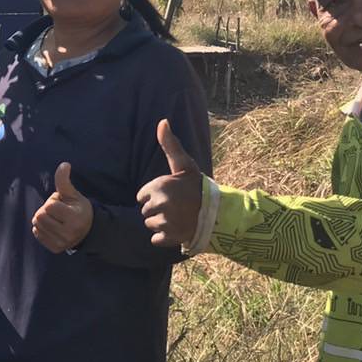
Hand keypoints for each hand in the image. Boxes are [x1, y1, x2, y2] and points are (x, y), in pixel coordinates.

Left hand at [31, 163, 92, 252]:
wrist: (87, 230)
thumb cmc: (78, 208)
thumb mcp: (73, 194)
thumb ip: (64, 181)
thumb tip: (64, 164)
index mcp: (74, 218)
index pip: (49, 206)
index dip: (53, 202)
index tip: (62, 204)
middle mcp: (69, 233)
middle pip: (40, 216)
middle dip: (46, 210)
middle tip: (58, 212)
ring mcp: (62, 243)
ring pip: (37, 225)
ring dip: (42, 219)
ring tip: (55, 218)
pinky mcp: (56, 248)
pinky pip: (37, 234)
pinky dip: (41, 228)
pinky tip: (51, 226)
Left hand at [137, 119, 204, 247]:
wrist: (220, 213)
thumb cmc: (198, 187)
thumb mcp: (184, 164)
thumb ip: (170, 145)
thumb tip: (162, 121)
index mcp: (159, 187)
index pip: (141, 196)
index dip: (154, 195)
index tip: (170, 194)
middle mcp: (160, 204)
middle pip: (145, 211)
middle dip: (158, 210)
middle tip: (176, 207)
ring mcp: (166, 223)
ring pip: (150, 225)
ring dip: (161, 224)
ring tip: (178, 217)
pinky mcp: (170, 238)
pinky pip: (156, 240)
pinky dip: (164, 238)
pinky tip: (176, 230)